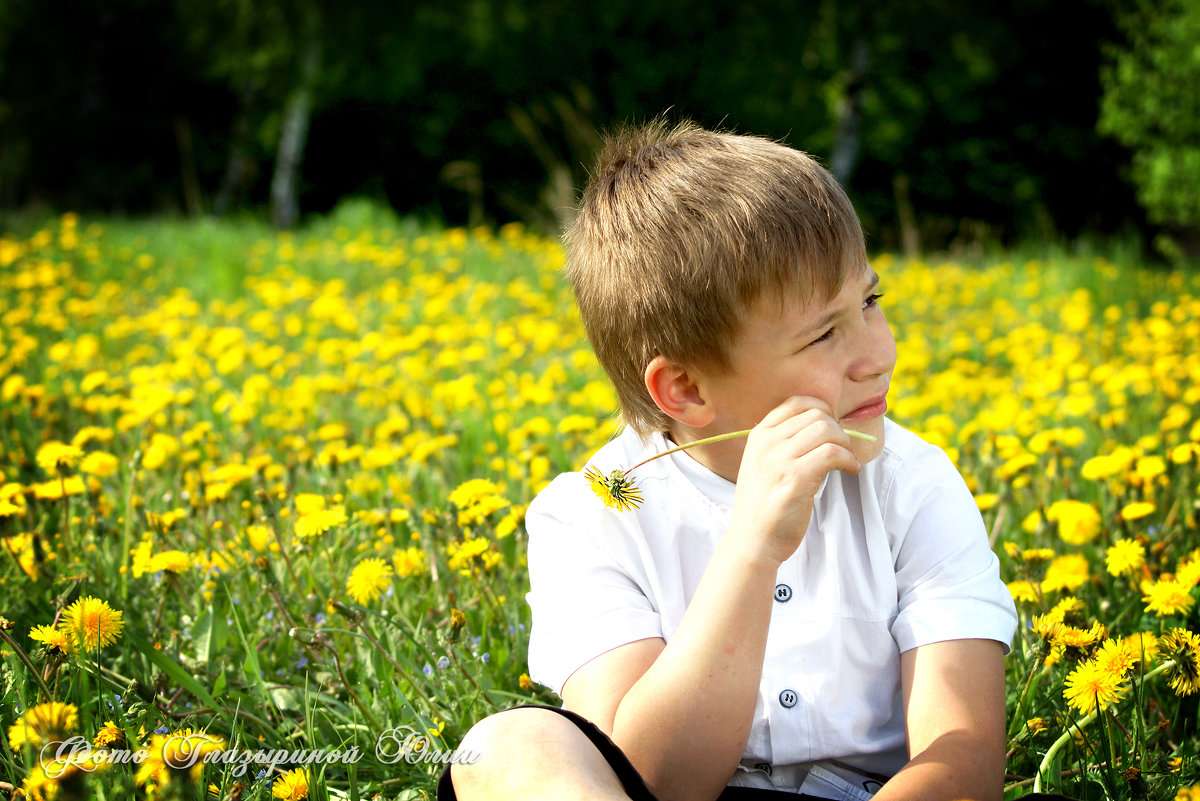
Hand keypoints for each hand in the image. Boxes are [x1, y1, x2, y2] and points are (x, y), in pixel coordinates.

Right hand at [728, 396, 860, 564]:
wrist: (752, 541)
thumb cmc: (763, 506)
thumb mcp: (762, 465)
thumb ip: (782, 444)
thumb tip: (823, 426)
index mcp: (759, 436)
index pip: (797, 403)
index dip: (822, 410)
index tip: (832, 429)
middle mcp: (767, 443)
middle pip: (817, 415)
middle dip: (838, 429)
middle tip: (842, 449)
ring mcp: (780, 459)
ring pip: (828, 431)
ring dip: (846, 444)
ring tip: (847, 461)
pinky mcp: (796, 478)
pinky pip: (833, 453)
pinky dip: (849, 460)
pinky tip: (849, 470)